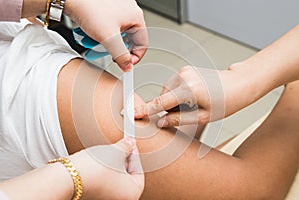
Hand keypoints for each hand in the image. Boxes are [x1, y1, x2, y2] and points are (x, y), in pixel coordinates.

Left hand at [65, 0, 147, 70]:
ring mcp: (117, 10)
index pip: (142, 44)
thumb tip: (128, 66)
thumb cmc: (90, 8)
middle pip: (128, 40)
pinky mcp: (106, 11)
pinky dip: (100, 34)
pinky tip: (91, 34)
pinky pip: (108, 28)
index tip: (125, 64)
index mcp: (135, 16)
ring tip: (95, 41)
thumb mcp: (109, 38)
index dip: (134, 57)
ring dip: (106, 42)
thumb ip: (121, 56)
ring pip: (117, 34)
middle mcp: (129, 12)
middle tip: (108, 52)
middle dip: (116, 48)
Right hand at [71, 137, 143, 199]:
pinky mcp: (95, 196)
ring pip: (116, 179)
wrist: (66, 177)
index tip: (131, 144)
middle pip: (128, 176)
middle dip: (124, 159)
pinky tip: (99, 162)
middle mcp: (121, 199)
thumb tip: (130, 143)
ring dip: (114, 165)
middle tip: (121, 147)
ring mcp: (107, 199)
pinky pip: (105, 182)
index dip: (134, 154)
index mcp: (132, 193)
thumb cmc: (94, 170)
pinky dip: (104, 172)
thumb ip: (127, 146)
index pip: (139, 170)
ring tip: (108, 153)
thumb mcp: (115, 152)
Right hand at [135, 65, 254, 126]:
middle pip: (163, 97)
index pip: (161, 103)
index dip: (146, 110)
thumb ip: (180, 119)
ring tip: (192, 103)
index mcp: (189, 90)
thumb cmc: (226, 101)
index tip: (133, 114)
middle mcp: (183, 77)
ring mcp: (184, 71)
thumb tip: (161, 122)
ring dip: (173, 100)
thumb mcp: (204, 117)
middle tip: (186, 113)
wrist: (239, 83)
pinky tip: (191, 95)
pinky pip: (173, 84)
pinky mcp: (185, 69)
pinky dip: (177, 93)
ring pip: (167, 91)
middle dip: (168, 108)